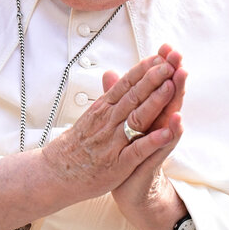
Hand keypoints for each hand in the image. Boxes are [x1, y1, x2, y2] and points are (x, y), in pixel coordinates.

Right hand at [41, 47, 180, 201]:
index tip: (160, 56)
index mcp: (104, 108)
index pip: (126, 84)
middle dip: (154, 78)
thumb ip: (106, 94)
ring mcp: (114, 141)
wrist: (56, 173)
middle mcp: (108, 121)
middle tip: (171, 63)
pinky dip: (153, 141)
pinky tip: (167, 132)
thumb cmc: (76, 145)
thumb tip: (112, 72)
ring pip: (137, 117)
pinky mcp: (119, 163)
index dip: (144, 69)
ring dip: (155, 101)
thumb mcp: (91, 115)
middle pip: (134, 95)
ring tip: (171, 86)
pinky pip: (138, 150)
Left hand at [109, 45, 186, 229]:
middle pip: (168, 95)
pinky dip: (170, 133)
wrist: (129, 188)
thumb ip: (118, 97)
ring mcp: (159, 142)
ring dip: (176, 96)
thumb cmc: (125, 154)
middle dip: (173, 74)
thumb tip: (111, 73)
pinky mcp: (154, 159)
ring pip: (170, 115)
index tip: (165, 46)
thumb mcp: (119, 122)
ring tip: (182, 77)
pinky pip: (164, 145)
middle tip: (179, 55)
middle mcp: (158, 125)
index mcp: (149, 114)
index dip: (160, 66)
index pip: (156, 85)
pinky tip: (177, 120)